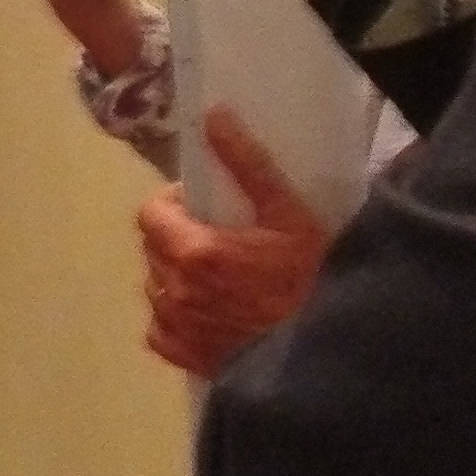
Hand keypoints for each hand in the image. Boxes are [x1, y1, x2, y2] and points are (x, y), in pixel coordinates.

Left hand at [137, 108, 327, 376]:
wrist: (325, 356)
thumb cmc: (311, 280)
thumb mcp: (289, 213)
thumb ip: (246, 162)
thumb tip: (212, 117)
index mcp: (195, 252)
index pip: (150, 214)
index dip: (172, 204)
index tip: (201, 206)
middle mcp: (176, 290)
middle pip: (153, 248)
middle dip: (175, 235)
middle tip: (216, 237)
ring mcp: (178, 328)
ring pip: (157, 287)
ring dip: (176, 275)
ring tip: (216, 275)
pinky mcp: (186, 358)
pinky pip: (161, 329)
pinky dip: (175, 316)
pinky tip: (206, 311)